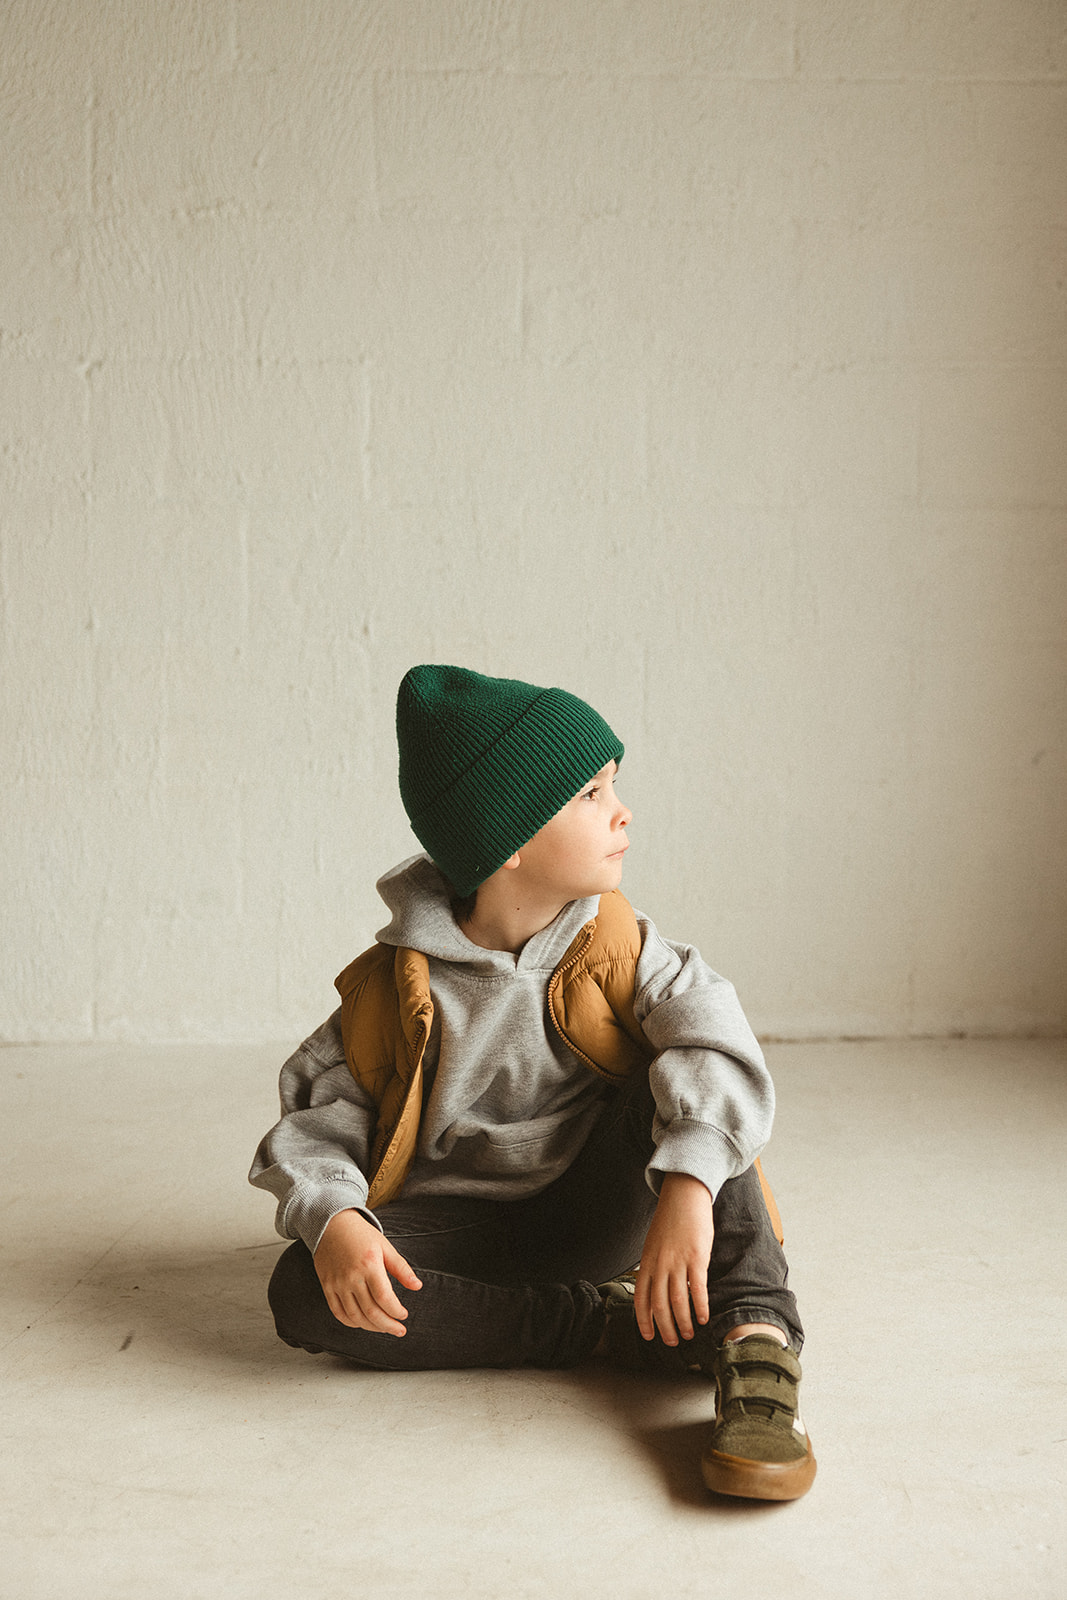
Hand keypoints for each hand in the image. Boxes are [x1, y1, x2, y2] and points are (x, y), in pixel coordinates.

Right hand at [313, 1209, 421, 1336]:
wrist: (331, 1224)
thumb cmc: (361, 1235)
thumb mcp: (385, 1247)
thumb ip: (401, 1268)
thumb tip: (417, 1287)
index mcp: (369, 1265)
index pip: (384, 1298)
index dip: (396, 1311)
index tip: (404, 1315)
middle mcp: (352, 1277)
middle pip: (371, 1312)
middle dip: (388, 1325)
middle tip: (400, 1331)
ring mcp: (337, 1284)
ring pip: (355, 1316)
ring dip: (372, 1327)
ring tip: (385, 1328)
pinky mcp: (327, 1287)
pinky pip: (338, 1313)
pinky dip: (352, 1322)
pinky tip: (363, 1323)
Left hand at [634, 1173, 713, 1346]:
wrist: (684, 1197)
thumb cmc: (670, 1222)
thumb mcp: (653, 1245)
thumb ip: (654, 1267)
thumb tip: (655, 1290)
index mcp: (647, 1262)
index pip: (641, 1299)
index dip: (644, 1320)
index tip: (649, 1337)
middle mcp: (659, 1265)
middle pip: (659, 1305)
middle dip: (665, 1328)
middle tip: (672, 1342)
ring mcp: (677, 1262)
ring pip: (678, 1301)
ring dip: (683, 1322)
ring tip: (689, 1334)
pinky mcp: (696, 1258)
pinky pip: (698, 1289)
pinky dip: (700, 1307)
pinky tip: (704, 1318)